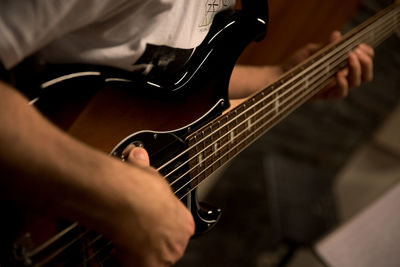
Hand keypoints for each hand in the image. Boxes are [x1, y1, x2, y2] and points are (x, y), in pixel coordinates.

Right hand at [110, 145, 194, 265]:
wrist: (127, 201)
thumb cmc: (140, 189)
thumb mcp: (148, 174)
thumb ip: (146, 170)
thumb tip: (138, 154)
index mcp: (184, 223)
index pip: (175, 229)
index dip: (159, 226)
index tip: (147, 222)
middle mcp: (178, 243)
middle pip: (165, 247)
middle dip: (150, 240)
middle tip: (134, 232)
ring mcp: (163, 258)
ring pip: (151, 258)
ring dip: (137, 251)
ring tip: (123, 239)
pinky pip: (132, 265)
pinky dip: (122, 259)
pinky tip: (115, 247)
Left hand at [282, 31, 373, 98]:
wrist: (280, 76)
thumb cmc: (296, 63)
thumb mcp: (312, 52)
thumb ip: (326, 47)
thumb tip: (337, 35)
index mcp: (342, 64)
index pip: (362, 61)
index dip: (367, 54)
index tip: (362, 46)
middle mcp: (341, 76)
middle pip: (365, 74)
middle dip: (365, 62)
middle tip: (356, 52)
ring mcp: (334, 87)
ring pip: (356, 83)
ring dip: (357, 69)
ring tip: (350, 58)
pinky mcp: (325, 95)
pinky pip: (341, 93)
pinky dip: (343, 84)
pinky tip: (338, 74)